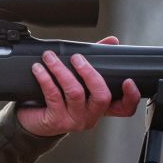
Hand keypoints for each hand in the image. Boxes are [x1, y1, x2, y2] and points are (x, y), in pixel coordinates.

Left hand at [16, 36, 140, 136]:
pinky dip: (45, 78)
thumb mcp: (78, 81)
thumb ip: (96, 61)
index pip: (124, 108)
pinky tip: (39, 69)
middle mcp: (90, 116)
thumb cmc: (56, 100)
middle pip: (101, 96)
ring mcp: (74, 120)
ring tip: (49, 57)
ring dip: (61, 70)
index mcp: (100, 108)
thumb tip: (111, 41)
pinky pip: (53, 96)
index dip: (131, 96)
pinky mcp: (56, 121)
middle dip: (89, 73)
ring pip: (75, 92)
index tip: (127, 80)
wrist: (31, 121)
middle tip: (76, 57)